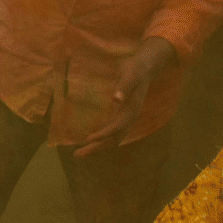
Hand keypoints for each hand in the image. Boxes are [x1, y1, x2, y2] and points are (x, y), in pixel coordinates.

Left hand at [74, 36, 175, 157]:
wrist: (145, 67)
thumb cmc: (135, 70)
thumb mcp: (129, 75)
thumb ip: (124, 87)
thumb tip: (116, 99)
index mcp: (131, 109)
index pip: (117, 126)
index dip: (104, 134)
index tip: (88, 139)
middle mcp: (129, 117)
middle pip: (114, 138)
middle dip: (96, 148)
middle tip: (77, 155)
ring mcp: (125, 117)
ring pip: (112, 138)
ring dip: (97, 147)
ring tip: (79, 153)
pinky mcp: (121, 115)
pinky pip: (111, 132)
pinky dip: (101, 139)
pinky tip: (89, 141)